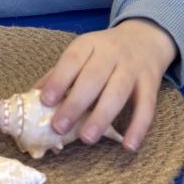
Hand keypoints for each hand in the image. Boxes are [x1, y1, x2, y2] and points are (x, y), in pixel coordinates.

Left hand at [37, 19, 176, 152]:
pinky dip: (138, 127)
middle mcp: (112, 53)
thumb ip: (60, 73)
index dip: (59, 79)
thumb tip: (31, 98)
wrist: (146, 37)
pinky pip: (146, 106)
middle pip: (94, 77)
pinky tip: (128, 146)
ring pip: (118, 91)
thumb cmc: (105, 52)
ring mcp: (133, 68)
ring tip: (87, 139)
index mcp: (90, 44)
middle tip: (58, 127)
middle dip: (75, 103)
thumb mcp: (83, 53)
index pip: (72, 59)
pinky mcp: (151, 83)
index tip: (45, 100)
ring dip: (102, 116)